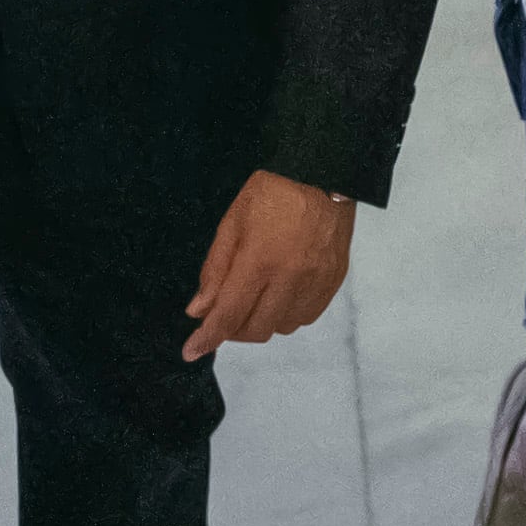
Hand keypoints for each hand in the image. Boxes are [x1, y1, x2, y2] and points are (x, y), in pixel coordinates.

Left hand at [183, 170, 354, 359]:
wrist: (322, 174)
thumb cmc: (271, 193)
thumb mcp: (232, 223)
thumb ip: (215, 270)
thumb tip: (199, 310)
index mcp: (259, 261)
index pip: (229, 314)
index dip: (208, 338)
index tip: (191, 352)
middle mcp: (290, 278)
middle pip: (256, 329)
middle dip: (233, 330)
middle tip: (224, 313)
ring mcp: (316, 283)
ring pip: (282, 327)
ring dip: (261, 321)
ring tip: (255, 297)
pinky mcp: (333, 282)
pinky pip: (306, 317)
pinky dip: (287, 314)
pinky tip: (280, 294)